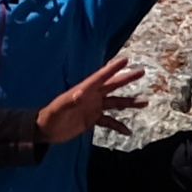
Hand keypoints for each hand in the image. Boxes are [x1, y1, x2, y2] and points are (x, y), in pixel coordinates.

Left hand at [33, 56, 148, 144]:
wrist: (45, 130)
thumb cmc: (50, 116)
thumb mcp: (59, 107)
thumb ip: (70, 100)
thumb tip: (82, 93)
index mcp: (84, 90)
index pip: (100, 77)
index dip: (112, 68)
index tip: (125, 59)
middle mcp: (91, 96)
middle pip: (112, 85)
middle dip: (127, 79)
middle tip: (141, 71)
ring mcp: (93, 107)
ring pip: (115, 103)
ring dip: (129, 102)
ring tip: (145, 102)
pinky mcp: (92, 119)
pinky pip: (109, 121)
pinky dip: (118, 125)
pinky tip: (128, 131)